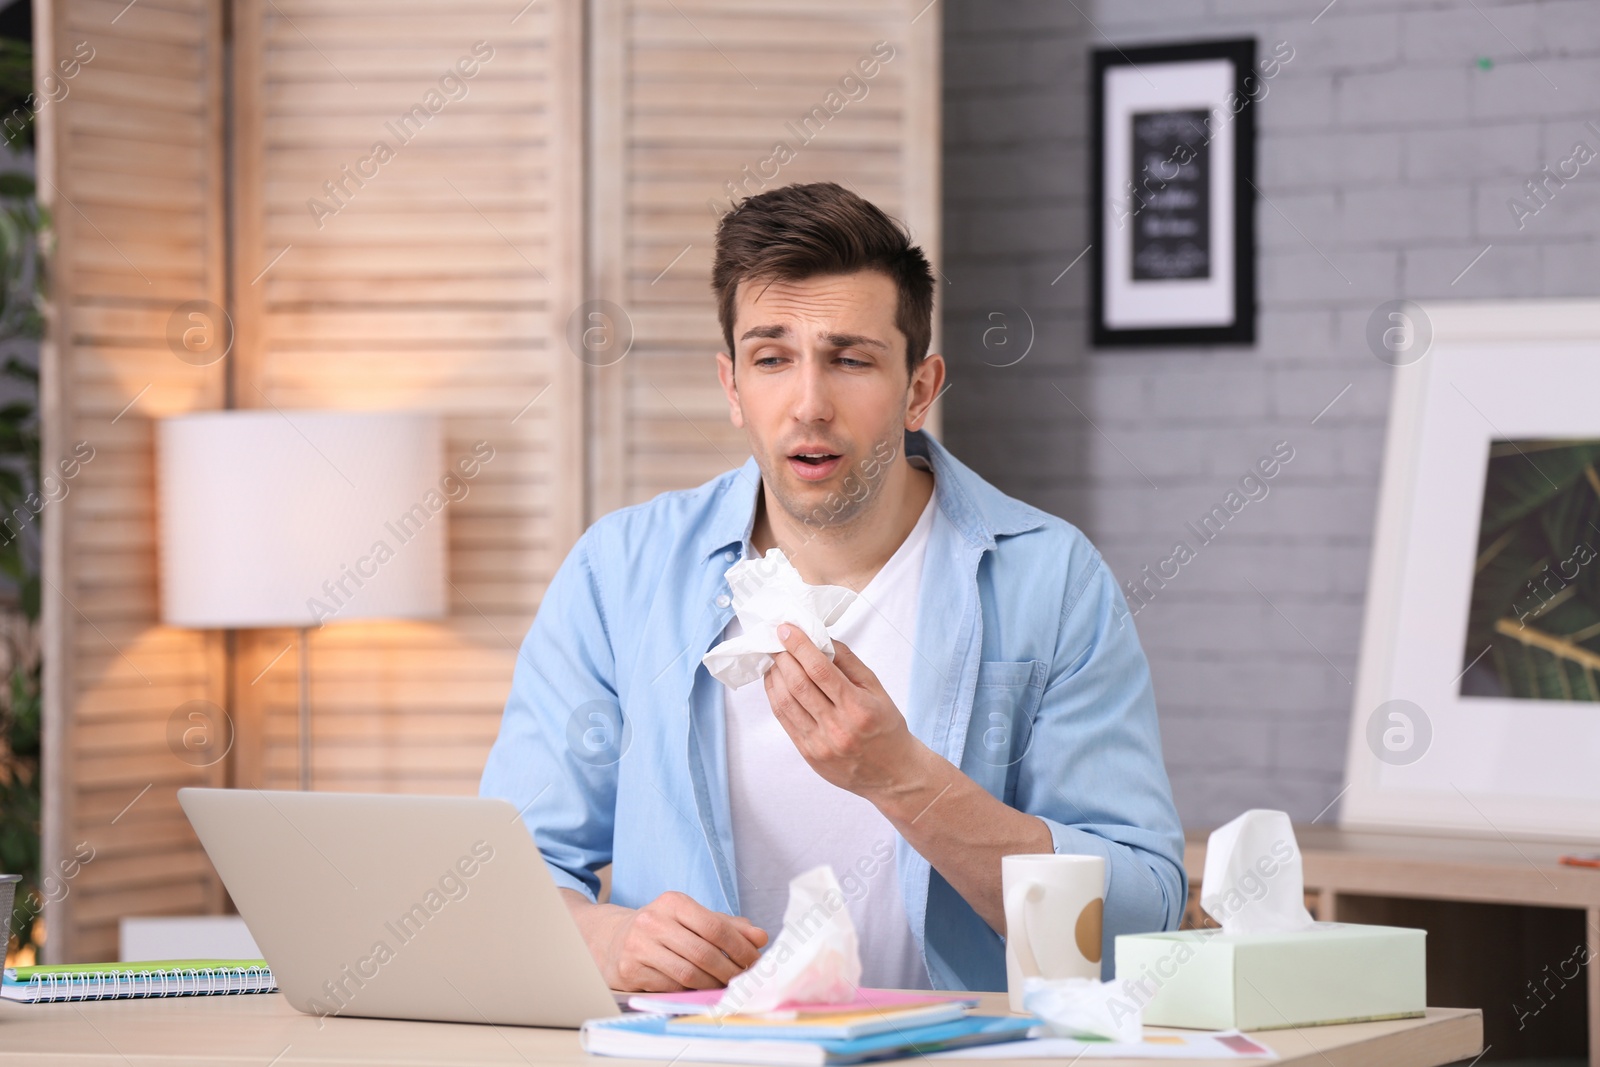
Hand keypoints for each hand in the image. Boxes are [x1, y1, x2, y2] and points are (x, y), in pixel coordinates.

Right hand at [563, 889, 767, 991]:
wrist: (613, 939)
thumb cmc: (663, 929)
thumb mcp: (692, 919)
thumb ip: (727, 926)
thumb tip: (760, 937)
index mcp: (674, 902)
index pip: (715, 926)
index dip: (740, 947)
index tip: (755, 960)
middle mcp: (653, 921)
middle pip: (703, 953)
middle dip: (730, 970)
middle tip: (743, 980)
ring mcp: (639, 946)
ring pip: (688, 974)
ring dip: (712, 985)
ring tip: (725, 987)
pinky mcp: (630, 970)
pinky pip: (670, 987)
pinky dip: (690, 992)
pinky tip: (699, 990)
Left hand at [764, 625, 926, 799]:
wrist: (892, 773)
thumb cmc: (886, 727)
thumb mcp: (877, 689)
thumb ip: (848, 662)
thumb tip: (820, 638)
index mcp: (858, 707)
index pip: (820, 669)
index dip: (799, 646)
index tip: (786, 629)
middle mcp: (837, 726)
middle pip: (798, 684)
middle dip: (782, 657)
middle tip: (775, 641)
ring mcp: (820, 743)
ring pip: (786, 702)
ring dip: (775, 676)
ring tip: (773, 660)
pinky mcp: (809, 754)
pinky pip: (785, 721)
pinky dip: (775, 697)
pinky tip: (775, 683)